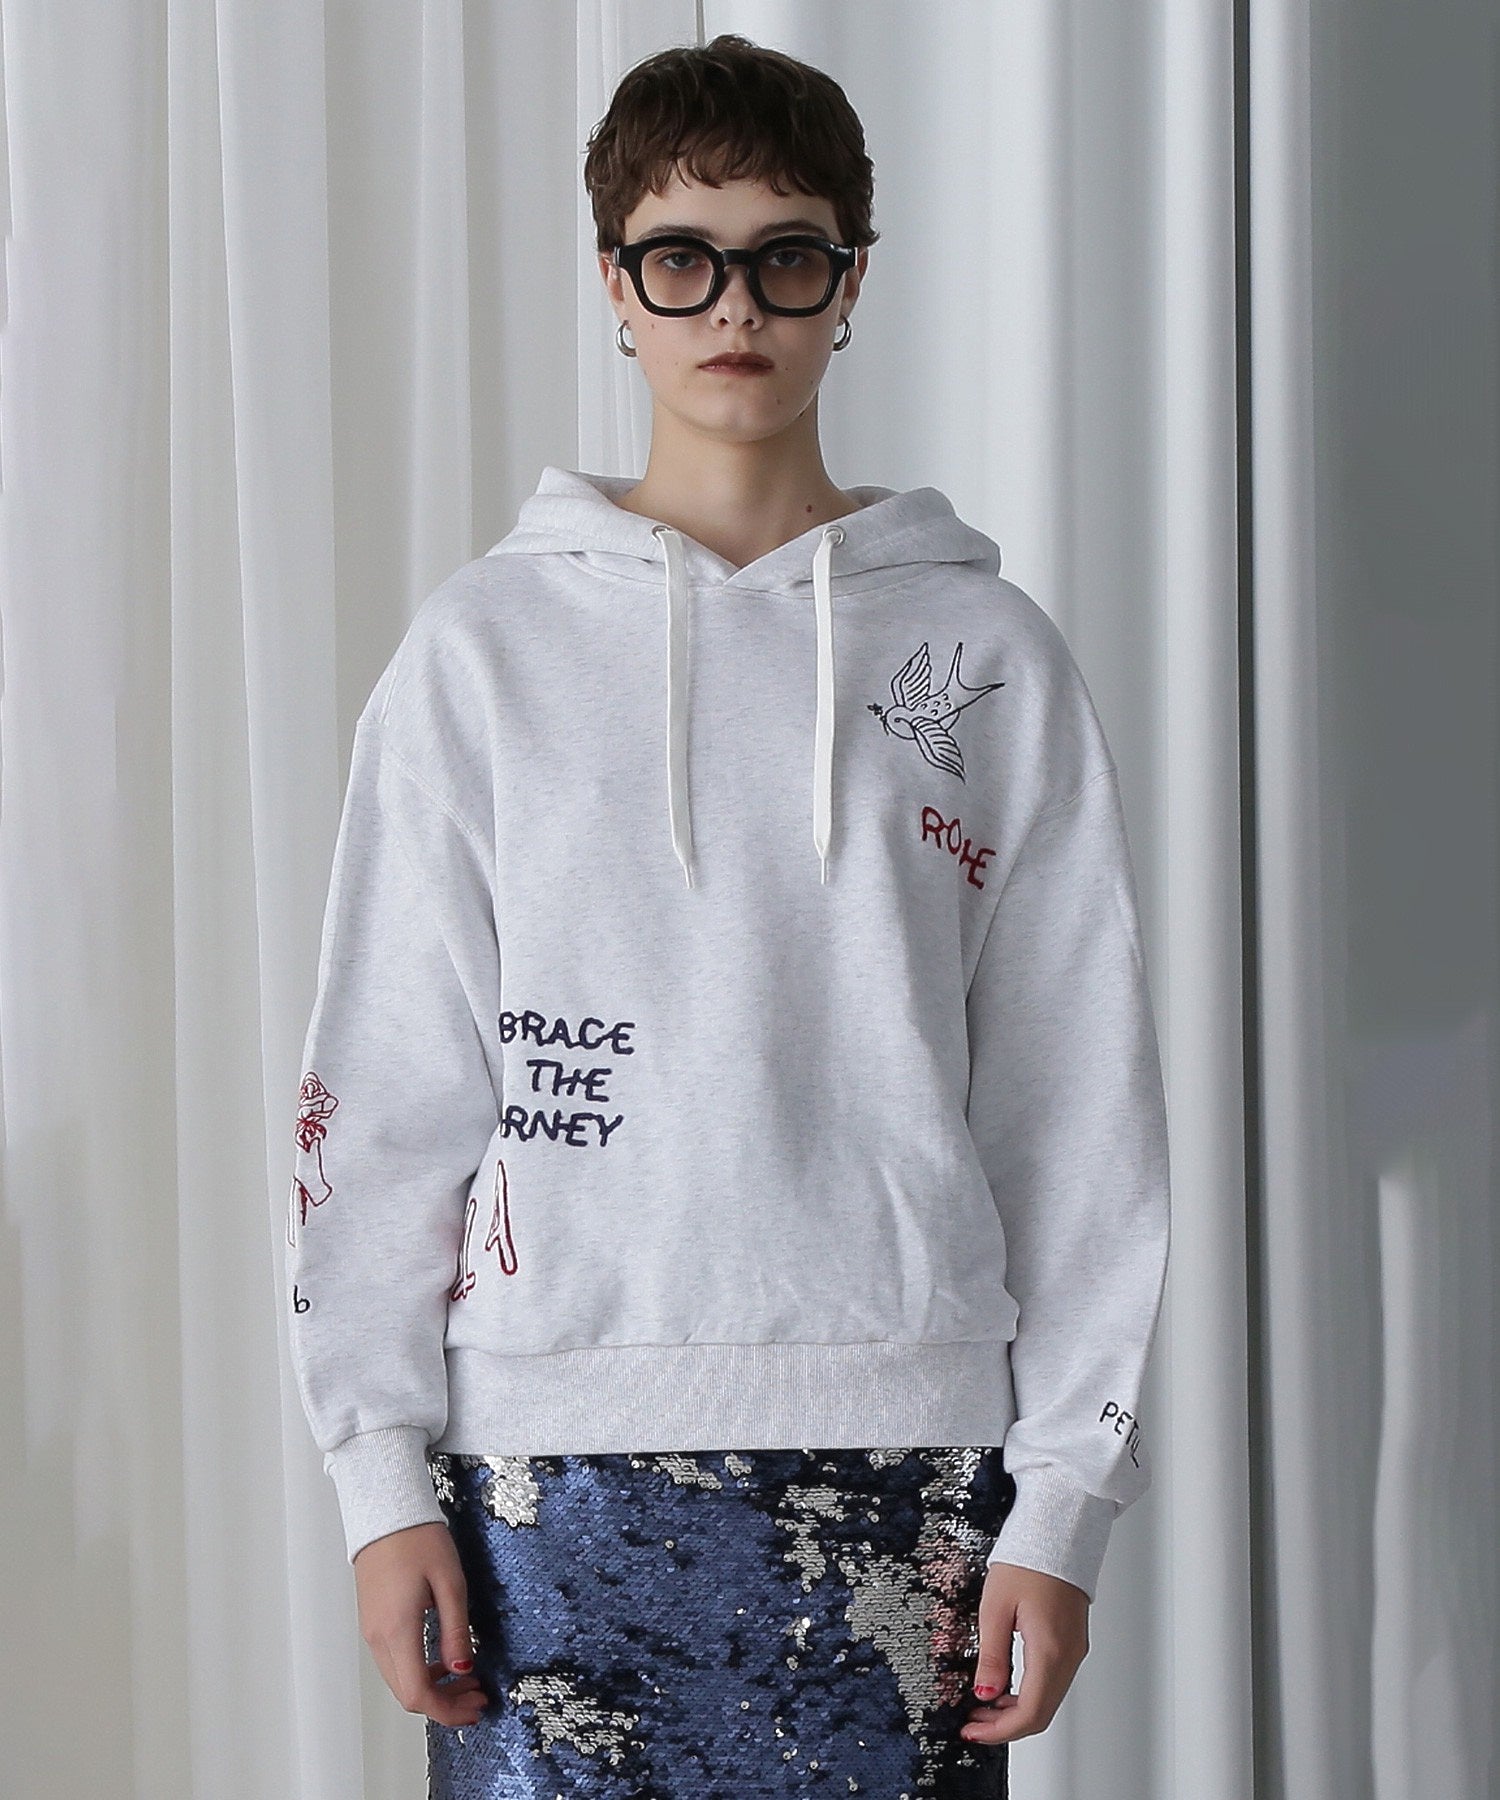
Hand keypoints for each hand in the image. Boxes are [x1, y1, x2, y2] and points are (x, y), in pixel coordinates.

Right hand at [353, 1521, 489, 1727]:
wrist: (386, 1513)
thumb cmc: (418, 1539)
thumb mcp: (450, 1583)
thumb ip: (456, 1629)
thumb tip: (463, 1668)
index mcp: (398, 1631)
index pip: (418, 1694)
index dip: (448, 1710)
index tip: (474, 1707)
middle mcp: (379, 1638)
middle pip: (407, 1694)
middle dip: (445, 1703)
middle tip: (476, 1695)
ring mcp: (372, 1631)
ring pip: (400, 1680)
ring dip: (433, 1687)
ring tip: (466, 1676)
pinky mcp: (374, 1622)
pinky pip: (395, 1661)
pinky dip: (419, 1670)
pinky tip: (443, 1658)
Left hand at [959, 1562, 1089, 1743]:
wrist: (1058, 1532)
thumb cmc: (1027, 1560)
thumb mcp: (996, 1607)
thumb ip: (992, 1656)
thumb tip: (984, 1694)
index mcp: (1050, 1650)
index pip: (1029, 1713)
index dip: (998, 1730)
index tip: (971, 1731)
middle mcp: (1068, 1656)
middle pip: (1041, 1714)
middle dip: (1005, 1725)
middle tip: (972, 1723)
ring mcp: (1073, 1650)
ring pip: (1048, 1700)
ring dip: (1016, 1710)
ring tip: (982, 1705)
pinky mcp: (1071, 1642)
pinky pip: (1052, 1681)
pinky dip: (1028, 1693)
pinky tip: (1005, 1685)